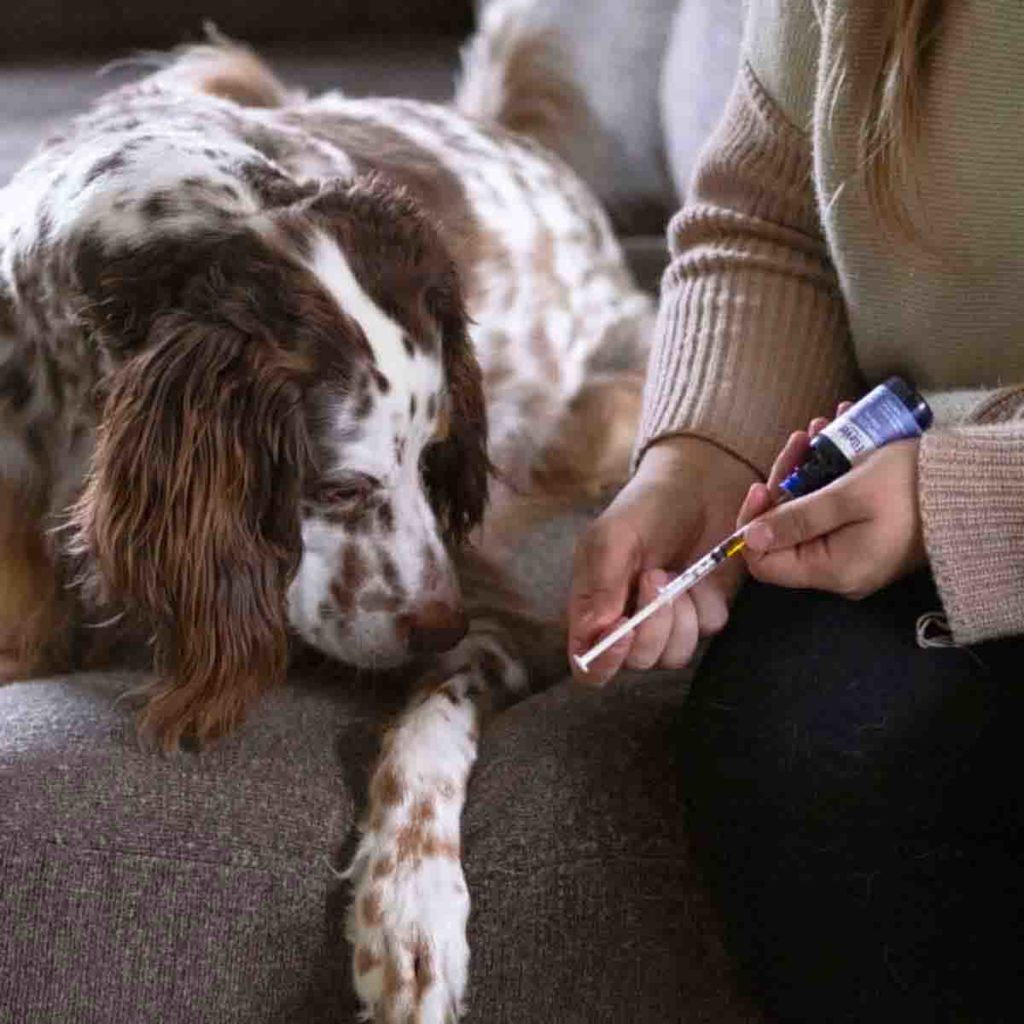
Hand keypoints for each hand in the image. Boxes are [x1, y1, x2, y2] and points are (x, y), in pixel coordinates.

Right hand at [568, 436, 758, 684]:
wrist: (699, 484)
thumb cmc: (645, 508)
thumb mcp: (614, 537)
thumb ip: (601, 585)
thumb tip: (596, 633)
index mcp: (595, 608)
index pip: (588, 665)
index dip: (602, 662)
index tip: (621, 632)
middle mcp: (630, 624)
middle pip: (636, 662)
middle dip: (651, 625)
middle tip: (655, 575)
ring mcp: (669, 623)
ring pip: (673, 655)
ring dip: (678, 615)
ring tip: (676, 572)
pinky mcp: (704, 614)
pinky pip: (706, 631)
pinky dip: (704, 603)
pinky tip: (698, 574)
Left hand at [738, 412, 925, 598]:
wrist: (973, 486)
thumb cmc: (909, 488)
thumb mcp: (846, 496)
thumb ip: (796, 518)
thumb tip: (748, 537)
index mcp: (832, 570)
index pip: (765, 562)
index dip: (754, 524)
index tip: (761, 486)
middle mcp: (839, 570)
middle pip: (785, 531)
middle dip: (786, 482)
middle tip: (798, 441)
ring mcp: (853, 553)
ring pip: (808, 513)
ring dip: (807, 469)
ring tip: (818, 429)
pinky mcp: (867, 535)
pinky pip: (833, 509)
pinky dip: (829, 474)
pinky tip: (834, 435)